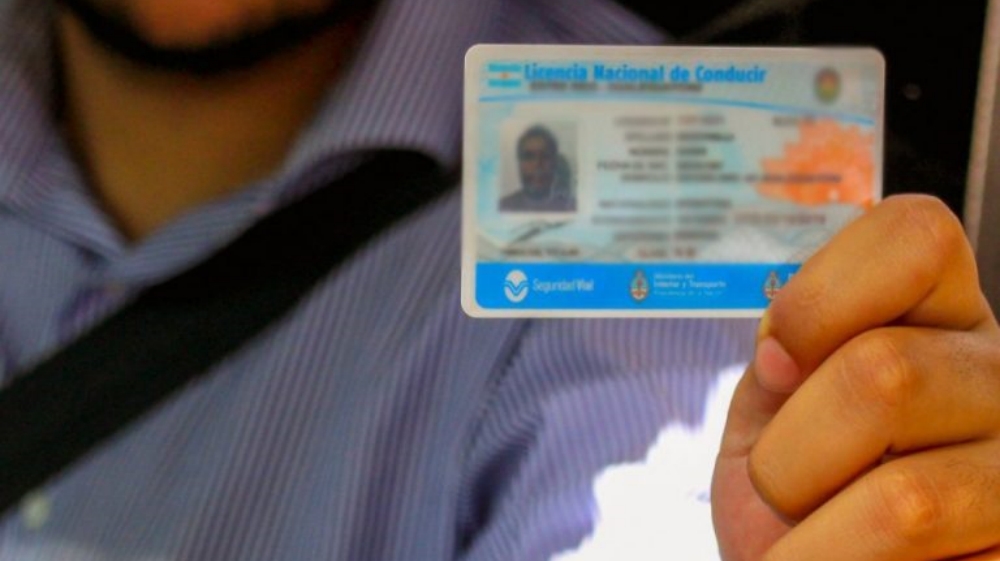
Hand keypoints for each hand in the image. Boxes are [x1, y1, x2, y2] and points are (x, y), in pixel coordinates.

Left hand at [711, 195, 999, 559]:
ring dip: (815, 540)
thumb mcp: (770, 407)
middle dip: (788, 453)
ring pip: (907, 498)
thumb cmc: (789, 489)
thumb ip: (784, 358)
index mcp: (937, 316)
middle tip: (784, 488)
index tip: (774, 364)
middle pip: (884, 371)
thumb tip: (786, 355)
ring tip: (814, 543)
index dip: (820, 297)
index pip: (915, 236)